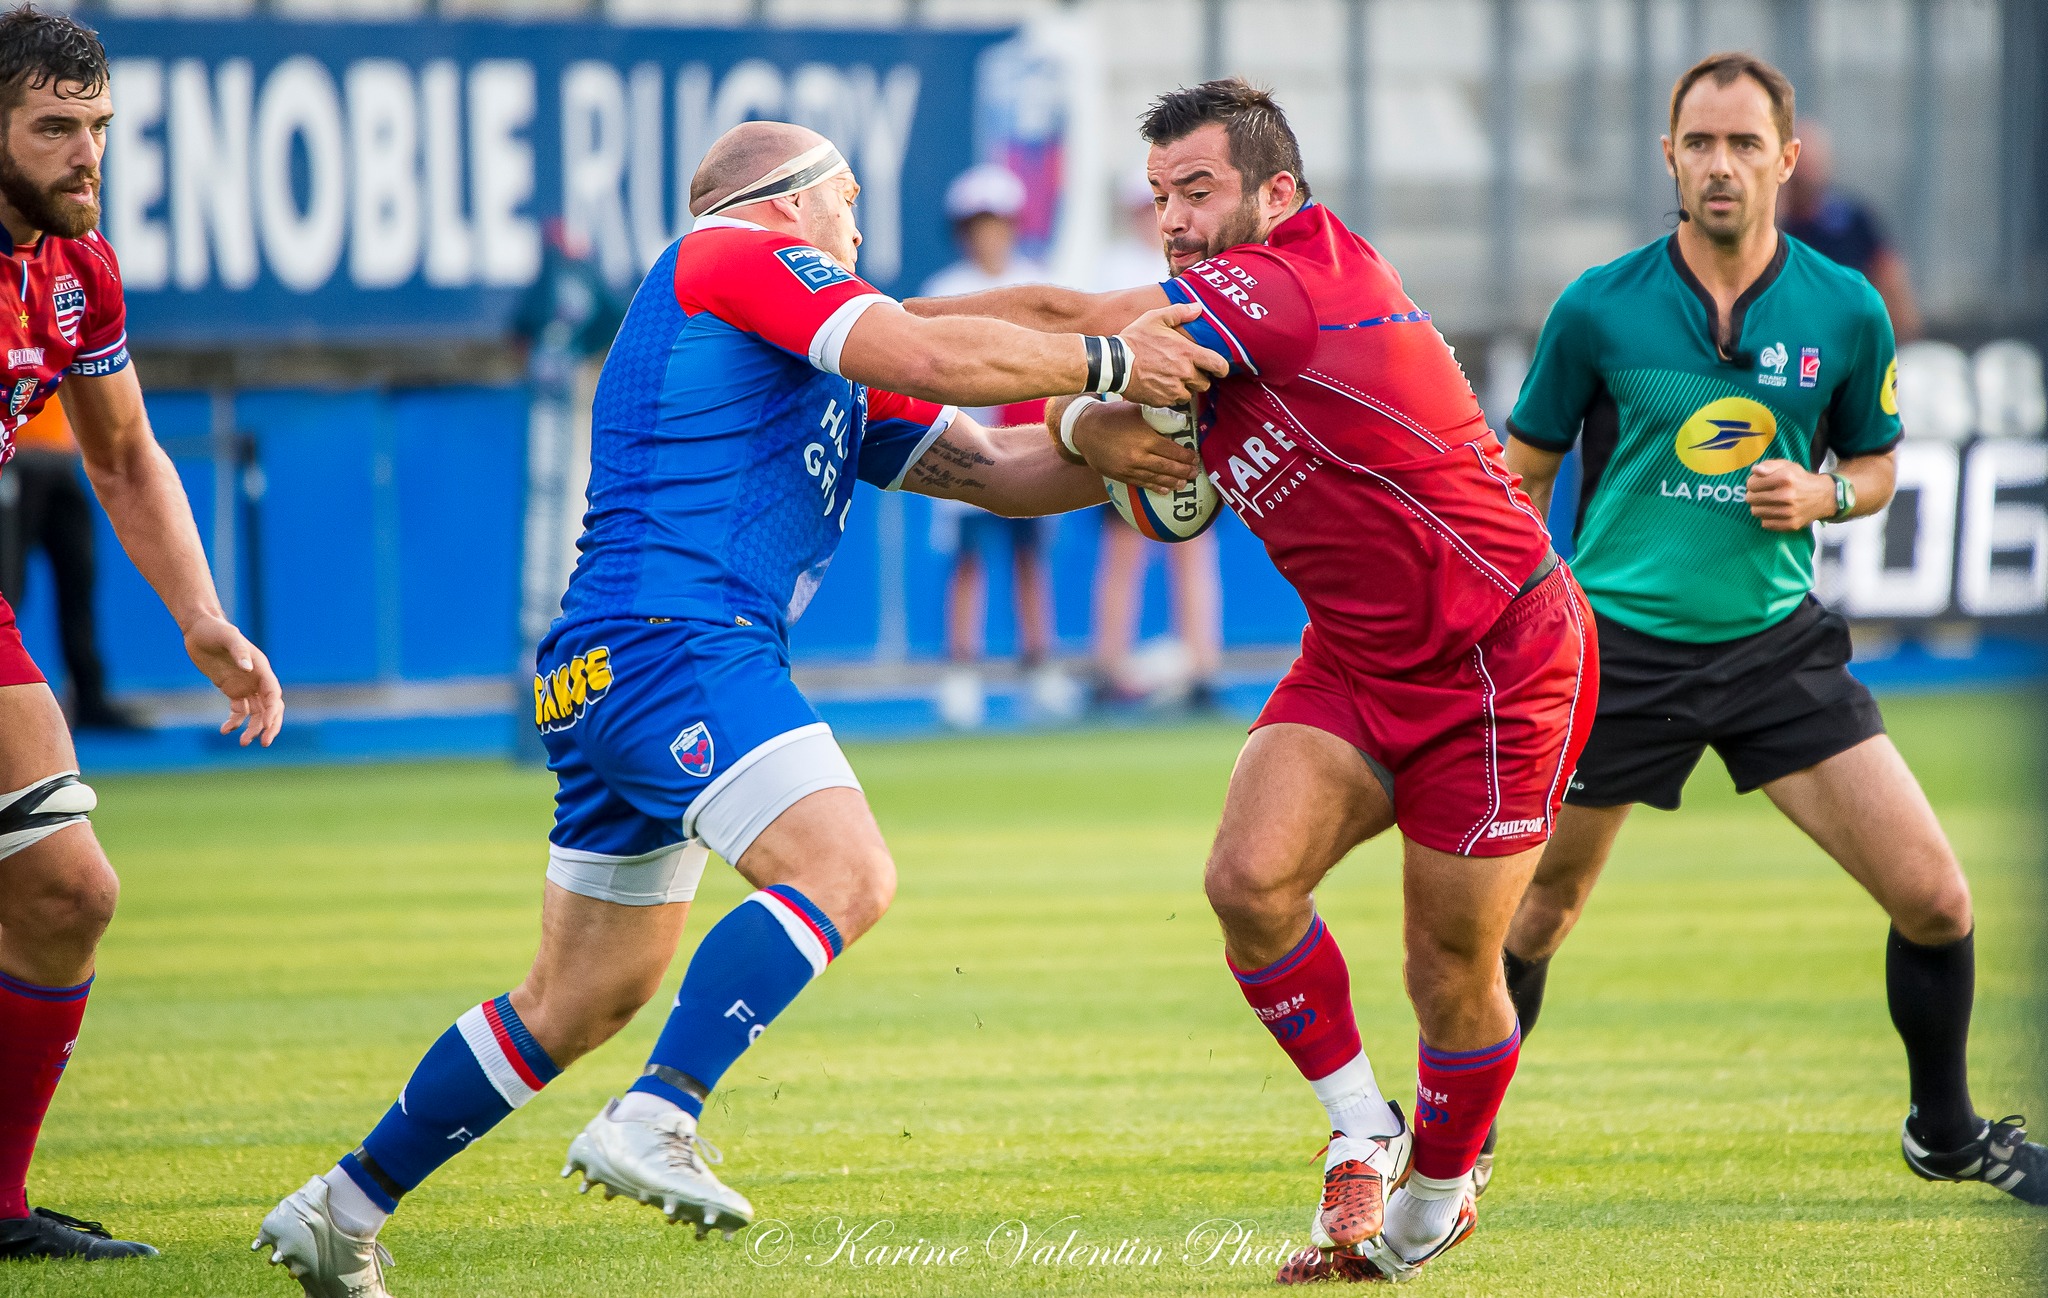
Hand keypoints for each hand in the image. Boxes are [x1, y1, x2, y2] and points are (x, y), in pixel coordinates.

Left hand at [182, 613, 283, 745]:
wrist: (200, 629)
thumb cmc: (215, 630)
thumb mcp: (227, 637)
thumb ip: (239, 652)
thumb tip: (249, 668)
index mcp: (260, 668)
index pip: (273, 694)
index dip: (273, 711)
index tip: (267, 726)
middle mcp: (257, 679)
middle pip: (271, 707)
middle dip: (270, 726)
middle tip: (264, 743)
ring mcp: (245, 685)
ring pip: (256, 713)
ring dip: (253, 728)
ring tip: (243, 743)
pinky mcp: (232, 689)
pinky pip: (239, 711)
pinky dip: (235, 722)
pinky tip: (225, 730)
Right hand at [1071, 400, 1199, 492]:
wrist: (1084, 428)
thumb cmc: (1112, 415)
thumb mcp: (1137, 410)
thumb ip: (1156, 418)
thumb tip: (1177, 421)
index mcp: (1146, 438)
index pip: (1172, 451)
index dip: (1185, 456)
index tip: (1195, 458)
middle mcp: (1139, 456)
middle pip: (1167, 467)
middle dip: (1183, 471)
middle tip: (1194, 473)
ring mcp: (1128, 468)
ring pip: (1156, 478)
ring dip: (1172, 482)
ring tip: (1184, 484)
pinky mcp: (1119, 475)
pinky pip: (1141, 483)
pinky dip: (1155, 487)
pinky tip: (1165, 489)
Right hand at [1117, 302, 1228, 406]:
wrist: (1114, 363)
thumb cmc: (1134, 340)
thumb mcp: (1155, 318)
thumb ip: (1179, 312)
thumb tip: (1197, 308)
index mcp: (1187, 353)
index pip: (1218, 365)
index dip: (1222, 368)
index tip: (1219, 368)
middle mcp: (1184, 373)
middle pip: (1205, 383)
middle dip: (1199, 378)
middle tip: (1187, 371)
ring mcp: (1173, 389)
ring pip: (1190, 394)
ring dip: (1185, 388)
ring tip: (1172, 379)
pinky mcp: (1162, 401)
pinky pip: (1174, 402)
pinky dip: (1171, 396)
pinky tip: (1161, 385)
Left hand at [1746, 458, 1837, 531]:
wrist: (1823, 496)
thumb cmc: (1800, 479)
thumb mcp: (1787, 466)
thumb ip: (1769, 465)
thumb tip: (1755, 470)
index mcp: (1785, 478)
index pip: (1752, 484)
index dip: (1752, 483)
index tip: (1757, 483)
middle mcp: (1787, 496)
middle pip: (1751, 499)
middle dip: (1753, 495)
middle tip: (1761, 494)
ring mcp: (1789, 512)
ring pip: (1756, 512)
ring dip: (1759, 507)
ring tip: (1768, 502)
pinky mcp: (1791, 524)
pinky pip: (1765, 524)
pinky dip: (1767, 518)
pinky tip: (1775, 511)